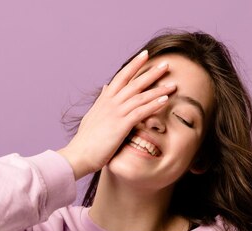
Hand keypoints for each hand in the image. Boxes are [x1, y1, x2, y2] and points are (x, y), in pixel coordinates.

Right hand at [57, 50, 175, 179]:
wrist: (79, 154)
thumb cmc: (85, 140)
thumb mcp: (92, 115)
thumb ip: (101, 101)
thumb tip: (106, 87)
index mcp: (104, 100)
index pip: (121, 77)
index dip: (133, 65)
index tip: (145, 55)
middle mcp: (110, 103)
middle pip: (134, 83)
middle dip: (151, 72)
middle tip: (166, 63)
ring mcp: (116, 113)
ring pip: (140, 96)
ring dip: (158, 89)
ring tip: (173, 84)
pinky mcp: (120, 125)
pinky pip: (140, 112)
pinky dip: (153, 105)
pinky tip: (165, 101)